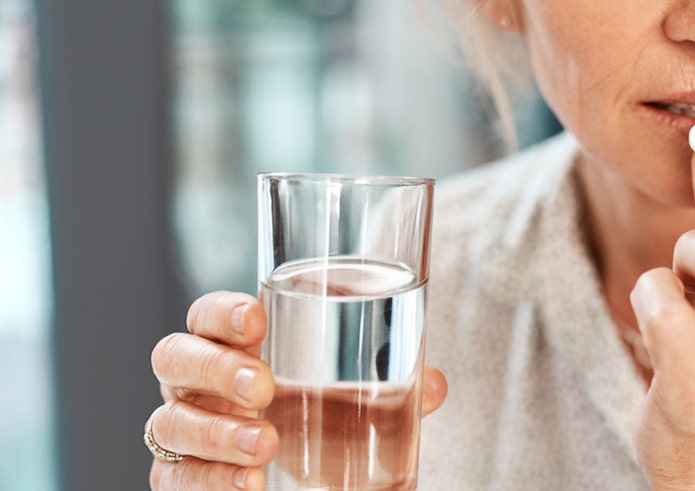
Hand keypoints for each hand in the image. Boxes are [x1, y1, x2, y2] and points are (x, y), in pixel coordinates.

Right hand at [148, 291, 447, 489]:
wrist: (284, 478)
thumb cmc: (314, 418)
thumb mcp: (349, 399)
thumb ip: (387, 388)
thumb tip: (434, 384)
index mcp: (230, 347)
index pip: (207, 314)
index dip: (222, 311)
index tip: (257, 318)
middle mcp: (194, 384)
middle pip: (174, 358)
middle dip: (216, 369)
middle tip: (264, 387)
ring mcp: (180, 432)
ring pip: (171, 424)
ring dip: (218, 434)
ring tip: (265, 446)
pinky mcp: (178, 479)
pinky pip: (174, 481)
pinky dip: (209, 482)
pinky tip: (247, 486)